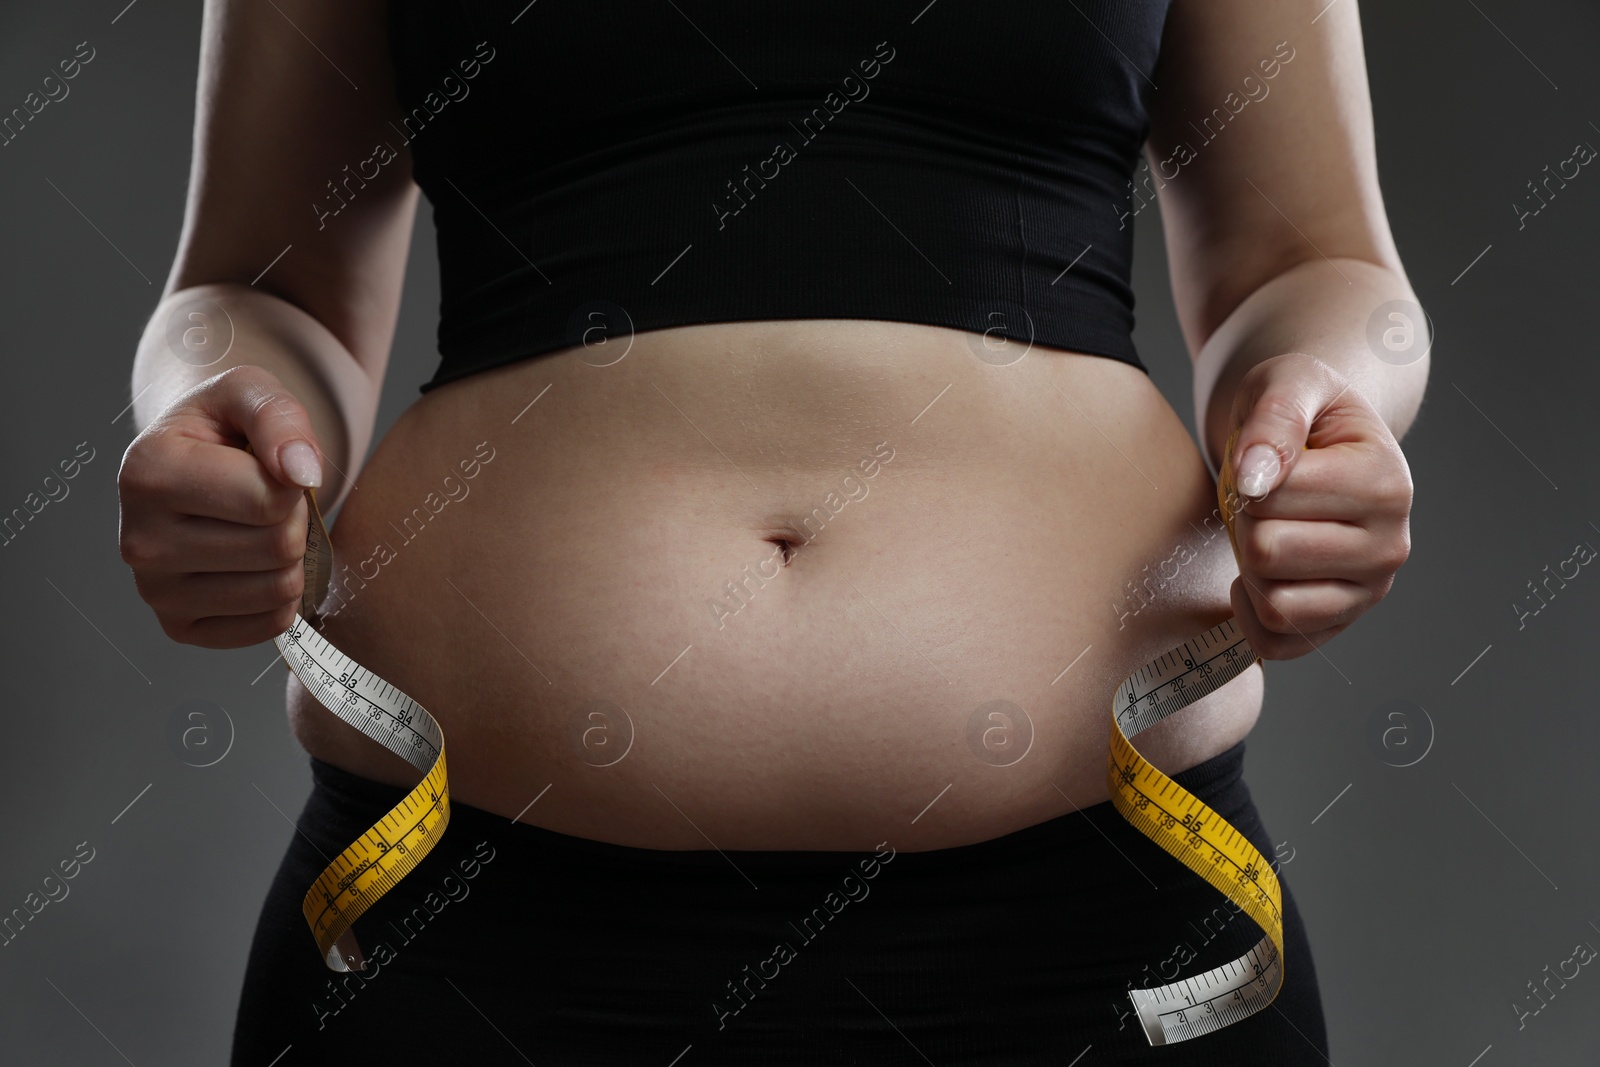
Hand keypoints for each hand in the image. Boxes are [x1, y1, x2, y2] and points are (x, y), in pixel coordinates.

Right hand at [118, 365, 324, 647]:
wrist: (194, 464)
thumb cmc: (224, 427)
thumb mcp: (250, 392)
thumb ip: (279, 417)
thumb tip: (302, 471)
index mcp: (146, 472)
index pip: (270, 500)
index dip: (292, 482)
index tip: (266, 467)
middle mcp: (138, 541)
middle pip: (280, 547)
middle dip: (294, 519)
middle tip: (266, 500)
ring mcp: (155, 592)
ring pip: (281, 589)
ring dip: (292, 557)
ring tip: (256, 527)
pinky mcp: (179, 627)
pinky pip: (272, 624)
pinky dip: (281, 595)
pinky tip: (253, 564)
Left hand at [1223, 353, 1412, 658]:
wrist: (1315, 436)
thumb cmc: (1301, 409)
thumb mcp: (1288, 383)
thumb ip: (1274, 416)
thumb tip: (1255, 478)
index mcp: (1387, 485)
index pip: (1272, 500)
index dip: (1246, 477)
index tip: (1263, 461)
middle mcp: (1390, 546)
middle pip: (1267, 554)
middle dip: (1244, 521)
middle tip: (1260, 499)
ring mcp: (1369, 592)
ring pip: (1273, 603)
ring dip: (1247, 567)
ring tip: (1265, 530)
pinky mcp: (1339, 623)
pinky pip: (1274, 643)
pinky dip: (1248, 612)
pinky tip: (1257, 574)